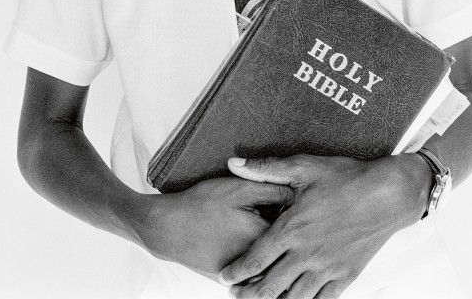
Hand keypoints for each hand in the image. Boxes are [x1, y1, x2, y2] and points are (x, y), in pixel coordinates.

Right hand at [137, 175, 294, 281]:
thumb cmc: (202, 204)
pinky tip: (263, 256)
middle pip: (289, 259)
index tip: (304, 209)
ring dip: (283, 263)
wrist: (166, 228)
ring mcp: (243, 278)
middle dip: (296, 246)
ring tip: (285, 247)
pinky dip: (264, 272)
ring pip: (275, 275)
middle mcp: (256, 263)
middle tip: (301, 230)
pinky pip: (256, 281)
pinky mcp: (231, 283)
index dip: (302, 219)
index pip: (297, 232)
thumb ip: (272, 189)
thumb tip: (298, 193)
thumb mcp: (239, 189)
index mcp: (263, 237)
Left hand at [219, 153, 430, 297]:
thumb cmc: (346, 178)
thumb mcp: (303, 167)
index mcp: (293, 227)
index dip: (236, 271)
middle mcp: (307, 253)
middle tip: (237, 295)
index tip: (224, 277)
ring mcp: (327, 267)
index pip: (256, 258)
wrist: (387, 194)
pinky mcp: (346, 275)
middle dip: (249, 294)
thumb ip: (265, 168)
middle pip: (270, 286)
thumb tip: (234, 164)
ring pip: (294, 298)